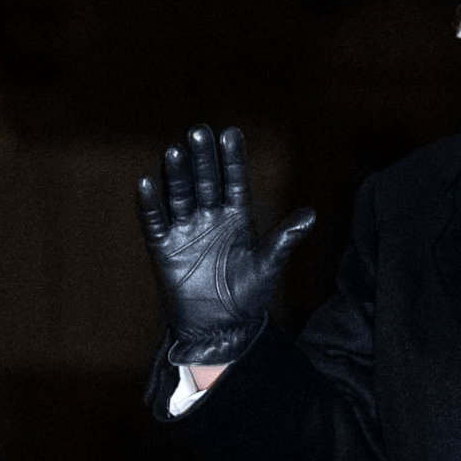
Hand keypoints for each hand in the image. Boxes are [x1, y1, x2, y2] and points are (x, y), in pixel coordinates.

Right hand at [136, 125, 314, 364]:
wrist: (221, 329)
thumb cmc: (248, 295)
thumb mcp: (268, 265)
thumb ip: (285, 239)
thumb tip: (312, 214)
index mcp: (238, 217)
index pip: (235, 181)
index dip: (232, 159)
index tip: (230, 132)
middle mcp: (211, 217)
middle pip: (206, 181)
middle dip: (203, 158)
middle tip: (199, 131)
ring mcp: (186, 230)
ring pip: (180, 195)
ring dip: (177, 175)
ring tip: (175, 151)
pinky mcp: (164, 248)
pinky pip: (155, 221)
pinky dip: (150, 203)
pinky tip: (148, 182)